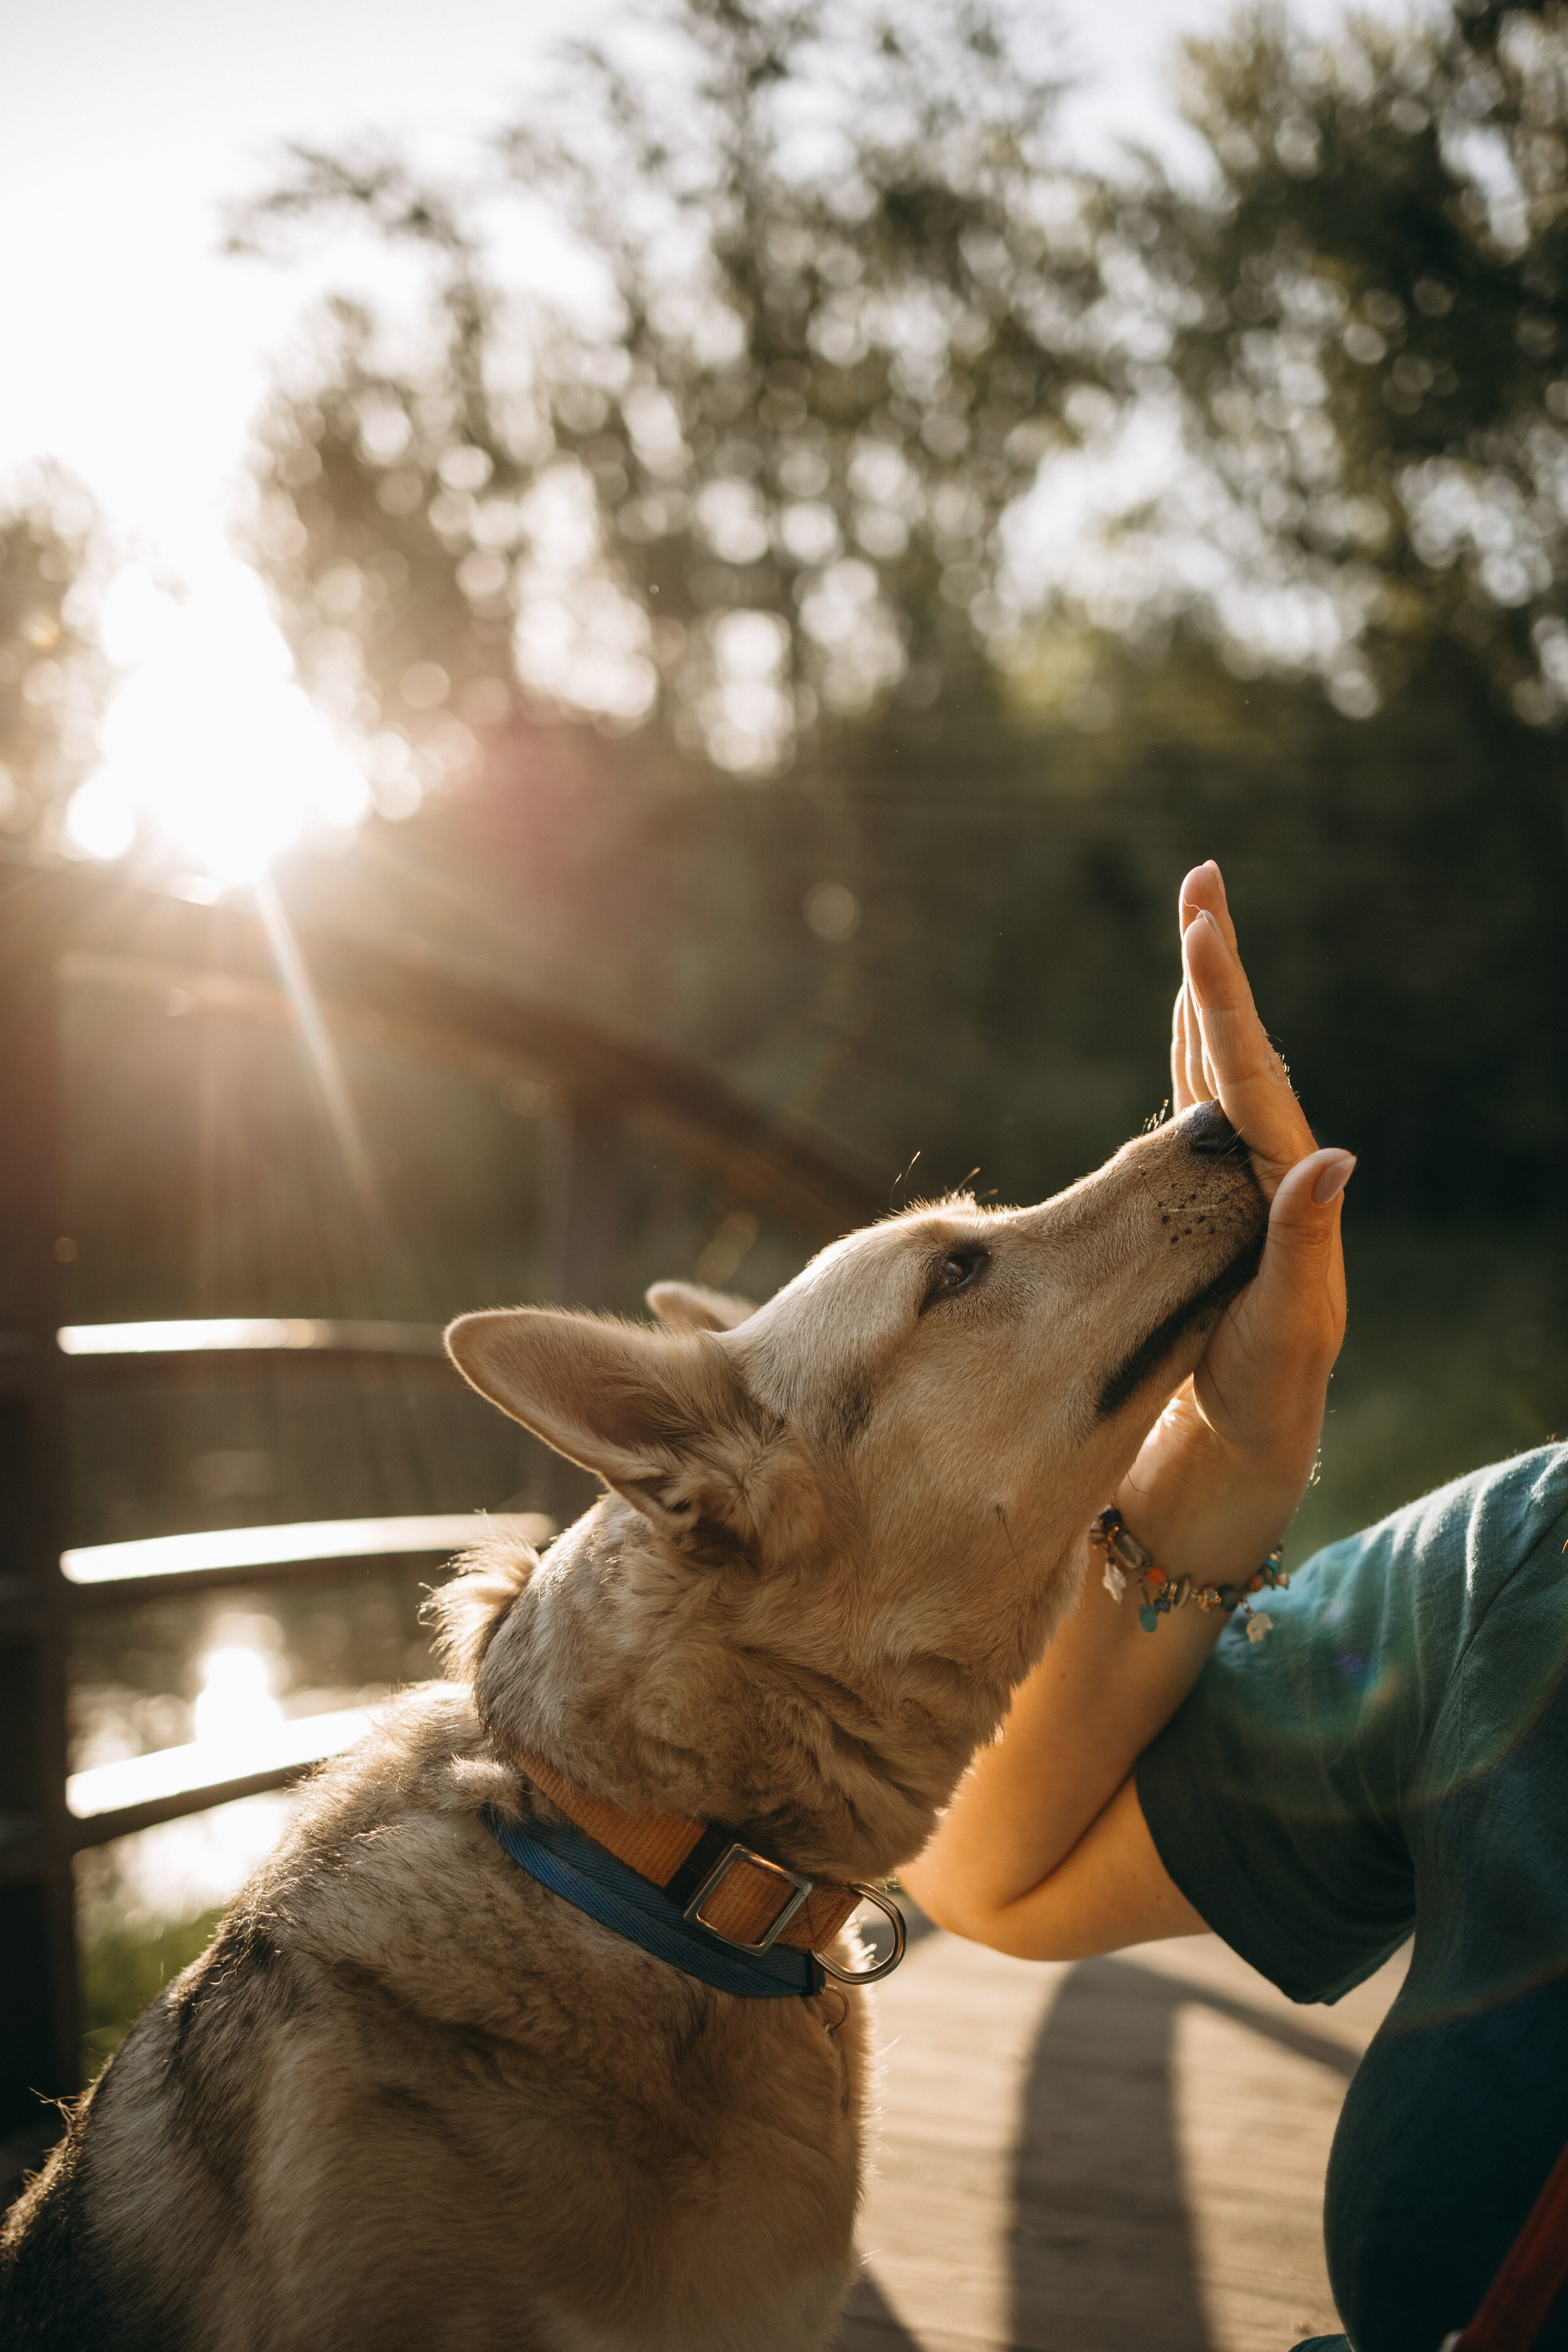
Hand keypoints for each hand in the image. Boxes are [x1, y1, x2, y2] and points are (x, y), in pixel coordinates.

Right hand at [1120, 861, 1351, 1579]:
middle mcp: (1268, 1167)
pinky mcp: (1210, 1203)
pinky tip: (1184, 1027)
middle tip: (1202, 880)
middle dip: (1217, 963)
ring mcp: (1240, 1181)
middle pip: (1237, 1045)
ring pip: (1219, 1066)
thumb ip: (1306, 1245)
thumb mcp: (1290, 1329)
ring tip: (1198, 925)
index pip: (1248, 1069)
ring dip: (1205, 996)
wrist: (1248, 1439)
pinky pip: (1199, 1106)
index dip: (1221, 993)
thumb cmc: (1267, 1394)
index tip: (1201, 920)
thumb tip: (1333, 1155)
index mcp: (1283, 1183)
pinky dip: (1190, 1054)